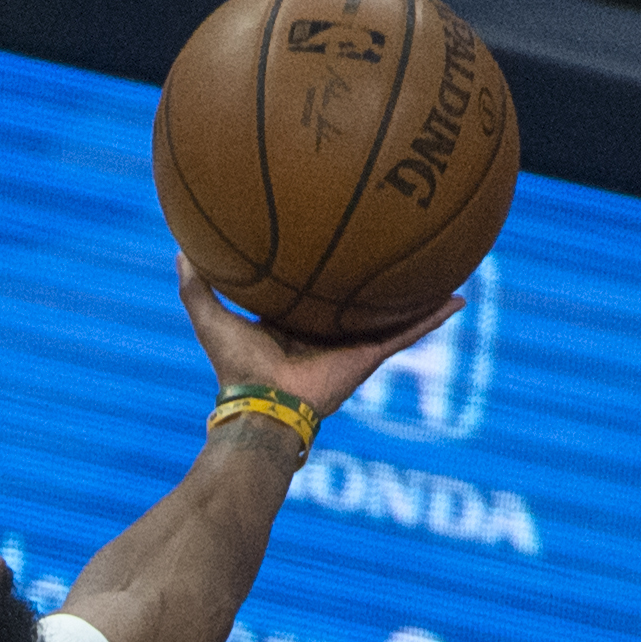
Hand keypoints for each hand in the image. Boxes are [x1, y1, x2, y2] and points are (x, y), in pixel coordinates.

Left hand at [178, 256, 464, 421]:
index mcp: (295, 320)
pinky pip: (407, 333)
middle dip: (378, 273)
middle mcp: (327, 330)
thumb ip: (196, 283)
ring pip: (392, 312)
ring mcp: (352, 343)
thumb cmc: (234, 367)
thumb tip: (182, 245)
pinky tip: (458, 298)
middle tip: (398, 238)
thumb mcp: (209, 315)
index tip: (339, 235)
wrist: (263, 406)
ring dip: (418, 292)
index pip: (315, 286)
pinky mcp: (370, 356)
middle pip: (359, 296)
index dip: (327, 263)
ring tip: (446, 265)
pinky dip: (433, 317)